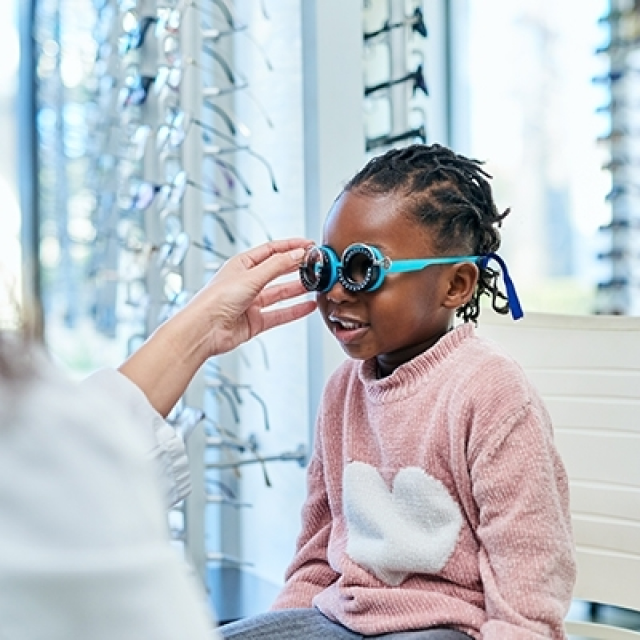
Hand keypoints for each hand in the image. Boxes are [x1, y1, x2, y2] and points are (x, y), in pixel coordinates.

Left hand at [118, 238, 315, 416]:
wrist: (203, 330)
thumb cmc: (215, 300)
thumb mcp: (251, 276)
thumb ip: (277, 266)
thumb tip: (297, 253)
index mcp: (241, 265)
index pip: (271, 251)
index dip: (290, 247)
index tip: (309, 246)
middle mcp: (247, 282)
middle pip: (277, 271)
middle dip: (297, 267)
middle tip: (316, 265)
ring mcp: (251, 302)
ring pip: (280, 293)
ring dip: (298, 289)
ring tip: (316, 285)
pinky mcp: (255, 321)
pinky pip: (280, 314)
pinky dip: (294, 310)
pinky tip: (308, 306)